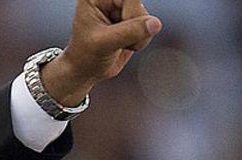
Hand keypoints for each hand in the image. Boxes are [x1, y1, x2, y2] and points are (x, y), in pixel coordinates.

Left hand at [42, 0, 162, 105]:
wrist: (86, 71)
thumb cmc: (86, 55)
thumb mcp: (104, 44)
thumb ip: (129, 32)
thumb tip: (156, 24)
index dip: (131, 13)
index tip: (125, 28)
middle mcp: (109, 0)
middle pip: (138, 6)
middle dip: (135, 27)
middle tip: (118, 41)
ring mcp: (122, 10)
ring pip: (146, 17)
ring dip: (139, 36)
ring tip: (120, 45)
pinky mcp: (133, 21)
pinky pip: (151, 26)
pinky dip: (142, 39)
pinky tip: (127, 45)